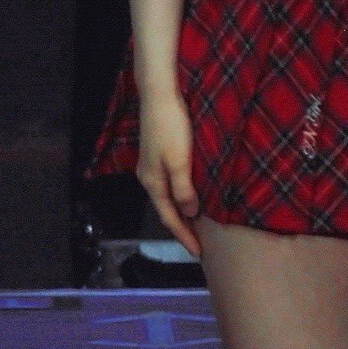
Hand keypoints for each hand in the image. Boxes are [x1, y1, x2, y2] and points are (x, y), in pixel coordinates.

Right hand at [137, 88, 202, 257]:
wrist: (159, 94)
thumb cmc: (171, 128)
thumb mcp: (179, 162)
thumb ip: (184, 190)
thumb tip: (190, 214)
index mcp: (152, 182)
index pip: (169, 218)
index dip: (184, 236)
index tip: (199, 254)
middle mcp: (148, 176)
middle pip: (165, 209)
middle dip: (181, 228)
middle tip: (199, 244)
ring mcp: (151, 164)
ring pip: (167, 197)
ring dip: (181, 212)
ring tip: (197, 225)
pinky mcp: (157, 153)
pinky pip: (169, 184)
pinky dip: (179, 196)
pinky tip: (189, 196)